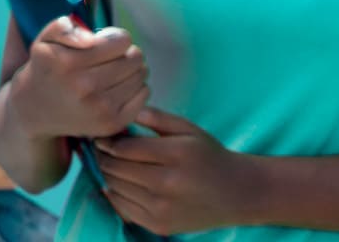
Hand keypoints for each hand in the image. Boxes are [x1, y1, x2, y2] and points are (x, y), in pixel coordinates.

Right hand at [5, 16, 148, 142]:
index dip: (116, 37)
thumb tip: (91, 39)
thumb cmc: (45, 69)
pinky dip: (136, 88)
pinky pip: (144, 95)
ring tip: (115, 72)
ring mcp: (100, 108)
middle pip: (135, 58)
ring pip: (141, 76)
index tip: (106, 43)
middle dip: (127, 53)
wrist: (35, 110)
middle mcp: (84, 86)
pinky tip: (118, 88)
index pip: (120, 41)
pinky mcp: (112, 123)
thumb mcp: (44, 40)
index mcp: (67, 62)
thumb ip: (62, 28)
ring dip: (132, 70)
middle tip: (113, 58)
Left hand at [97, 108, 255, 234]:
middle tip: (100, 148)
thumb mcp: (187, 128)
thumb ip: (155, 117)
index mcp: (175, 155)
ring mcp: (163, 208)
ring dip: (107, 174)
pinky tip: (120, 184)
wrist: (238, 194)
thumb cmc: (209, 156)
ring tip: (110, 163)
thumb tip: (123, 112)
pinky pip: (122, 208)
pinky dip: (115, 194)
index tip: (101, 136)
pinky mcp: (160, 225)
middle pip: (115, 168)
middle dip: (103, 156)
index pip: (124, 148)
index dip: (107, 141)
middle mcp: (168, 183)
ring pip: (115, 187)